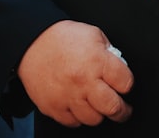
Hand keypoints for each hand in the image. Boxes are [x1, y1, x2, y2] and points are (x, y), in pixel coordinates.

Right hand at [16, 20, 133, 126]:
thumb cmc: (62, 38)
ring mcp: (68, 96)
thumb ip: (110, 52)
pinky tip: (79, 105)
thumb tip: (120, 68)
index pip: (125, 83)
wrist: (31, 43)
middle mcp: (84, 81)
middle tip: (123, 109)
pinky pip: (73, 122)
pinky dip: (78, 116)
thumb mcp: (93, 34)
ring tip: (97, 104)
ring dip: (99, 113)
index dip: (127, 85)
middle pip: (113, 107)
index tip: (124, 86)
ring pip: (94, 119)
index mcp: (97, 61)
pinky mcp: (53, 107)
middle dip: (122, 110)